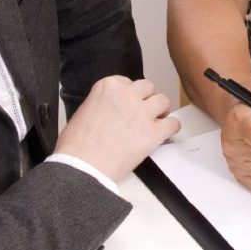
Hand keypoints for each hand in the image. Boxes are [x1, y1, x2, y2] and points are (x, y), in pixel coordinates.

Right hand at [55, 76, 180, 181]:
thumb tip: (109, 110)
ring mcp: (142, 112)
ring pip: (163, 101)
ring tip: (156, 120)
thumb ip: (101, 103)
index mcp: (108, 87)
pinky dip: (172, 128)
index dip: (130, 95)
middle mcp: (127, 95)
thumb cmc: (76, 146)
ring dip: (161, 111)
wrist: (82, 167)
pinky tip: (166, 134)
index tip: (130, 103)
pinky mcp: (153, 132)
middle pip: (148, 88)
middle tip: (144, 111)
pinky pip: (173, 123)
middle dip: (147, 99)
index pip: (127, 82)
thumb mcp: (84, 111)